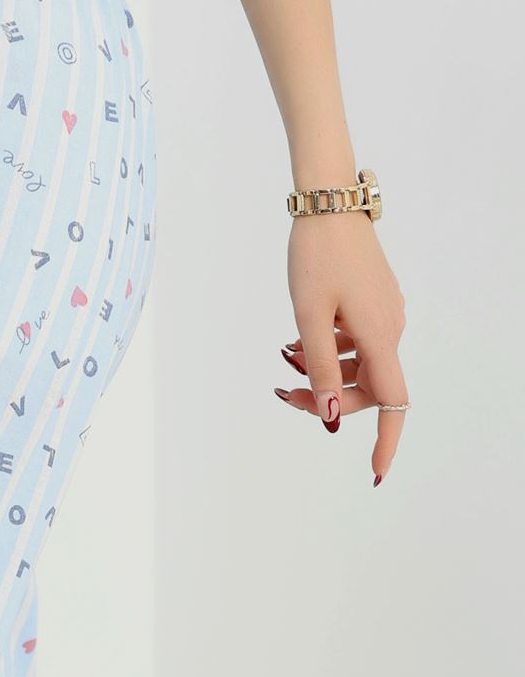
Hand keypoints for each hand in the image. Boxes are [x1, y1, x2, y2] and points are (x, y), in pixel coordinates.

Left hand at [274, 212, 407, 485]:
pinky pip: (355, 343)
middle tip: (285, 390)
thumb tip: (331, 417)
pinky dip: (329, 349)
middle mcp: (389, 329)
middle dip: (328, 398)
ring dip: (323, 371)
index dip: (385, 441)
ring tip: (286, 355)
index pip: (392, 402)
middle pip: (367, 388)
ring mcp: (384, 315)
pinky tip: (300, 338)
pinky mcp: (374, 303)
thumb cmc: (315, 257)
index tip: (375, 472)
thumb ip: (321, 369)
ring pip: (358, 365)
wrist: (328, 204)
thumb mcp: (309, 318)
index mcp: (378, 337)